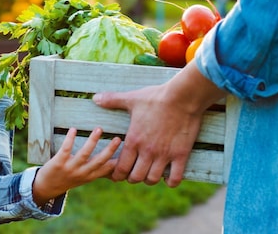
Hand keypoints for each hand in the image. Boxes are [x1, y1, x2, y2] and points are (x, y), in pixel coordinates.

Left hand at [32, 127, 120, 204]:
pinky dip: (70, 139)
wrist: (46, 187)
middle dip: (110, 150)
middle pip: (99, 161)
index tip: (129, 152)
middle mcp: (82, 173)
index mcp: (90, 176)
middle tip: (118, 138)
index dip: (118, 162)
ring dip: (92, 141)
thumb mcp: (84, 178)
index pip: (107, 169)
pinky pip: (66, 149)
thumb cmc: (67, 179)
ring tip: (99, 129)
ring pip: (84, 154)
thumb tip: (114, 165)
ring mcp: (70, 168)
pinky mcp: (58, 163)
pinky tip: (74, 129)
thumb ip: (97, 170)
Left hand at [92, 62, 224, 186]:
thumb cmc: (155, 97)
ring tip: (149, 174)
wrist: (182, 97)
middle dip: (132, 178)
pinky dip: (171, 181)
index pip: (120, 167)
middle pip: (135, 177)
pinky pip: (175, 177)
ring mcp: (164, 154)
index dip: (117, 174)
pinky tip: (168, 176)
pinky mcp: (181, 154)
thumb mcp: (131, 99)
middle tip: (134, 173)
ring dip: (149, 179)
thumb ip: (112, 100)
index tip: (119, 172)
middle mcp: (147, 151)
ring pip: (152, 179)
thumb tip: (95, 98)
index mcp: (133, 140)